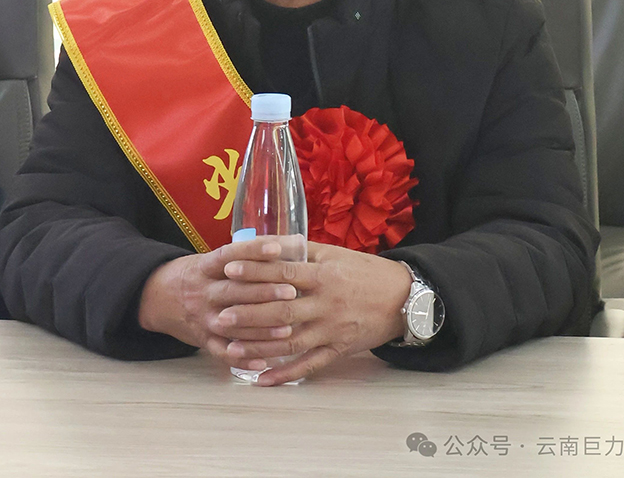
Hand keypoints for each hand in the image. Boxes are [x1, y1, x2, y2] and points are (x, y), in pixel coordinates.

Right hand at [138, 238, 297, 373]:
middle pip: (233, 291)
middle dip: (263, 292)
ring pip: (232, 326)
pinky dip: (243, 359)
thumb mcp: (210, 260)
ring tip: (288, 328)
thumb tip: (289, 244)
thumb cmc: (197, 274)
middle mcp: (202, 292)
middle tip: (291, 291)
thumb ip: (243, 256)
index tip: (277, 249)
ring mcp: (202, 319)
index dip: (252, 251)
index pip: (229, 255)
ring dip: (260, 329)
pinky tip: (264, 362)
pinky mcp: (203, 341)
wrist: (156, 297)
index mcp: (204, 267)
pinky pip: (223, 353)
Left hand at [212, 241, 412, 384]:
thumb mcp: (335, 254)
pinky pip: (308, 366)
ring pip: (290, 343)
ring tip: (231, 350)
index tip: (229, 269)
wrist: (403, 298)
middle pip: (281, 312)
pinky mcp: (338, 350)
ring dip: (259, 348)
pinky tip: (262, 380)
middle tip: (221, 315)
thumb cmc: (364, 272)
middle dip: (248, 315)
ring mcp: (331, 330)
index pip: (283, 273)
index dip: (255, 271)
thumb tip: (269, 243)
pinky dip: (284, 375)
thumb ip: (303, 250)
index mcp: (323, 275)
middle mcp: (325, 304)